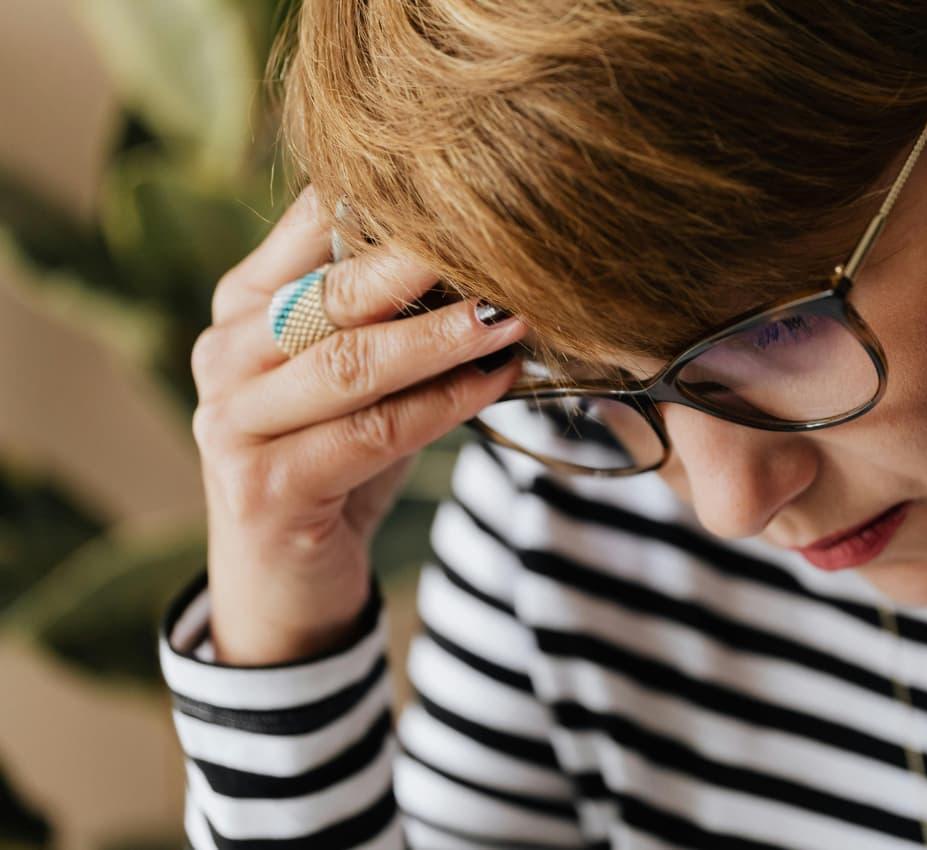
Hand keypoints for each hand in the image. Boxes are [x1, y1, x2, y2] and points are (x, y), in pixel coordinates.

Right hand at [192, 185, 526, 664]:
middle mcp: (225, 353)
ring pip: (352, 364)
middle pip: (332, 293)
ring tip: (508, 315)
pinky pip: (371, 433)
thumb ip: (390, 316)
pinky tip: (493, 383)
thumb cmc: (334, 458)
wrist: (284, 578)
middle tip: (500, 242)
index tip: (468, 184)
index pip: (309, 227)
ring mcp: (233, 422)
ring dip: (441, 338)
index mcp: (243, 305)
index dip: (386, 202)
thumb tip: (488, 255)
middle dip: (420, 264)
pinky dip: (442, 405)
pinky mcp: (263, 486)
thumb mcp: (357, 376)